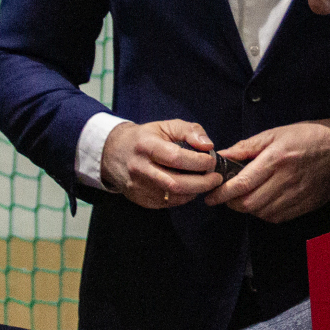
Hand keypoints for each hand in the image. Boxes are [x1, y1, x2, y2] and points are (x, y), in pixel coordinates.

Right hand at [101, 120, 221, 208]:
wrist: (114, 153)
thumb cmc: (146, 137)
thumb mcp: (166, 126)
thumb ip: (190, 131)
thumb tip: (208, 145)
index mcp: (146, 145)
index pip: (176, 157)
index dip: (198, 162)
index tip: (211, 161)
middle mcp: (140, 168)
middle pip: (176, 183)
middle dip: (202, 183)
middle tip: (216, 178)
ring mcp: (138, 186)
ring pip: (173, 196)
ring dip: (194, 191)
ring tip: (205, 182)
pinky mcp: (140, 199)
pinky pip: (167, 203)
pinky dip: (183, 197)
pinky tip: (189, 188)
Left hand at [202, 118, 329, 222]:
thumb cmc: (306, 137)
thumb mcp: (275, 133)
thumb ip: (246, 147)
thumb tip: (221, 156)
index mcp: (276, 159)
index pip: (242, 184)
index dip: (222, 193)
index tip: (210, 196)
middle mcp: (285, 181)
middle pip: (249, 203)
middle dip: (231, 203)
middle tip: (225, 196)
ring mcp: (296, 196)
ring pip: (261, 213)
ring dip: (247, 208)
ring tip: (243, 197)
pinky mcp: (304, 206)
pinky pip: (276, 217)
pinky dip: (263, 213)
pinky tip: (262, 202)